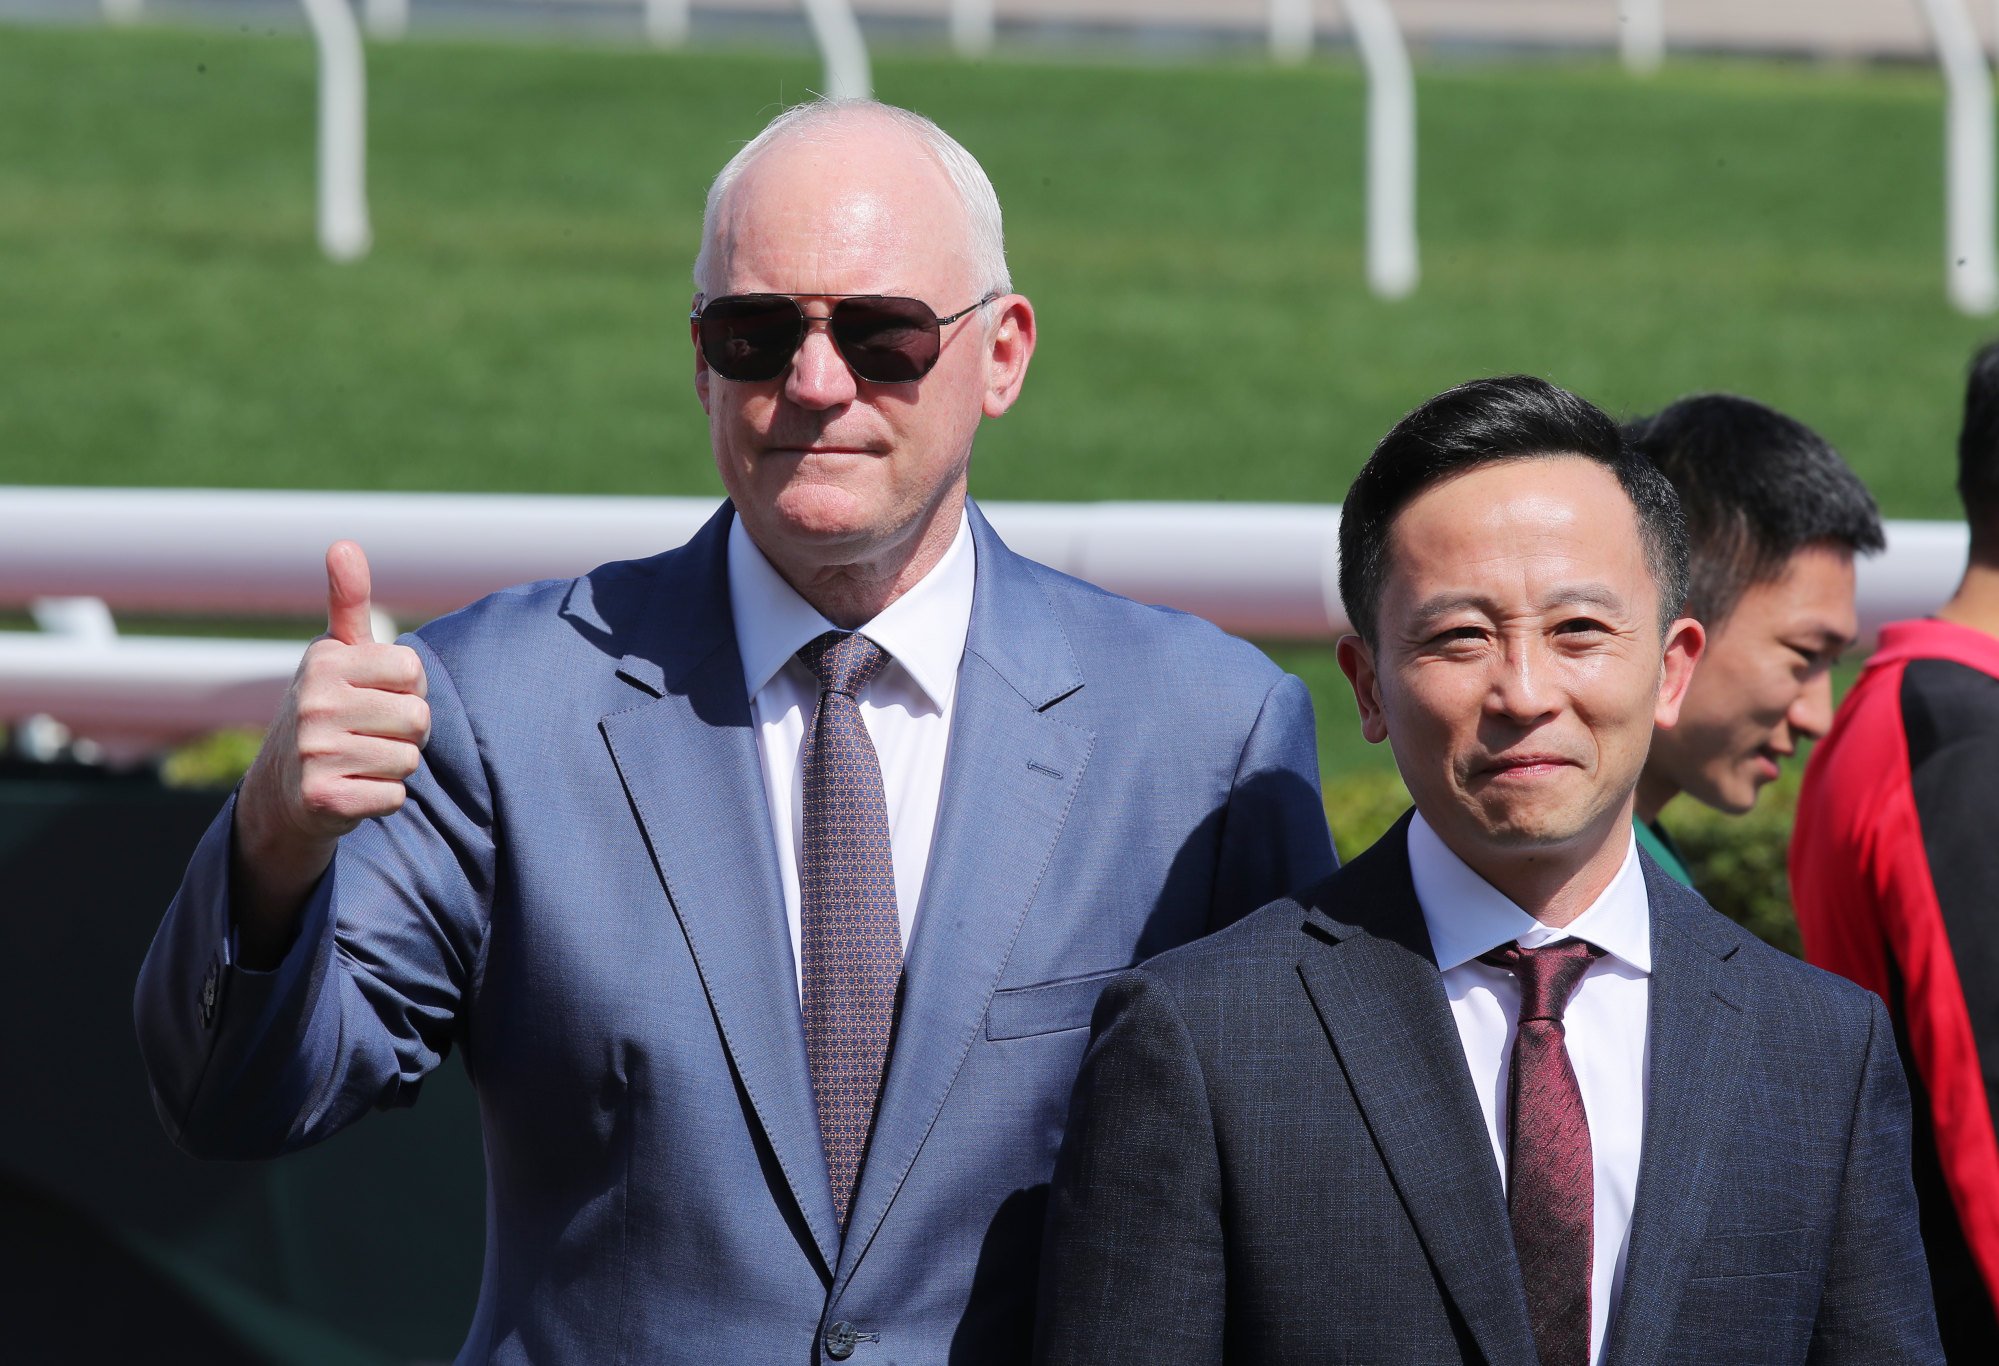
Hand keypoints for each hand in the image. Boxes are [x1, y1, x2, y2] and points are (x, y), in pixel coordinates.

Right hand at [231, 541, 430, 962]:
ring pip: (409, 759)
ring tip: (358, 761)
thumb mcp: (336, 654)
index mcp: (324, 661)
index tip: (374, 696)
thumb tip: (343, 544)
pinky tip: (353, 791)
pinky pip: (395, 797)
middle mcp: (313, 703)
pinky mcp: (322, 798)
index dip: (407, 688)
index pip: (414, 670)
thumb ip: (349, 602)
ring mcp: (314, 752)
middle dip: (407, 732)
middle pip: (418, 717)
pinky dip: (383, 799)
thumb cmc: (328, 710)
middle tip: (369, 735)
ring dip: (395, 766)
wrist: (282, 790)